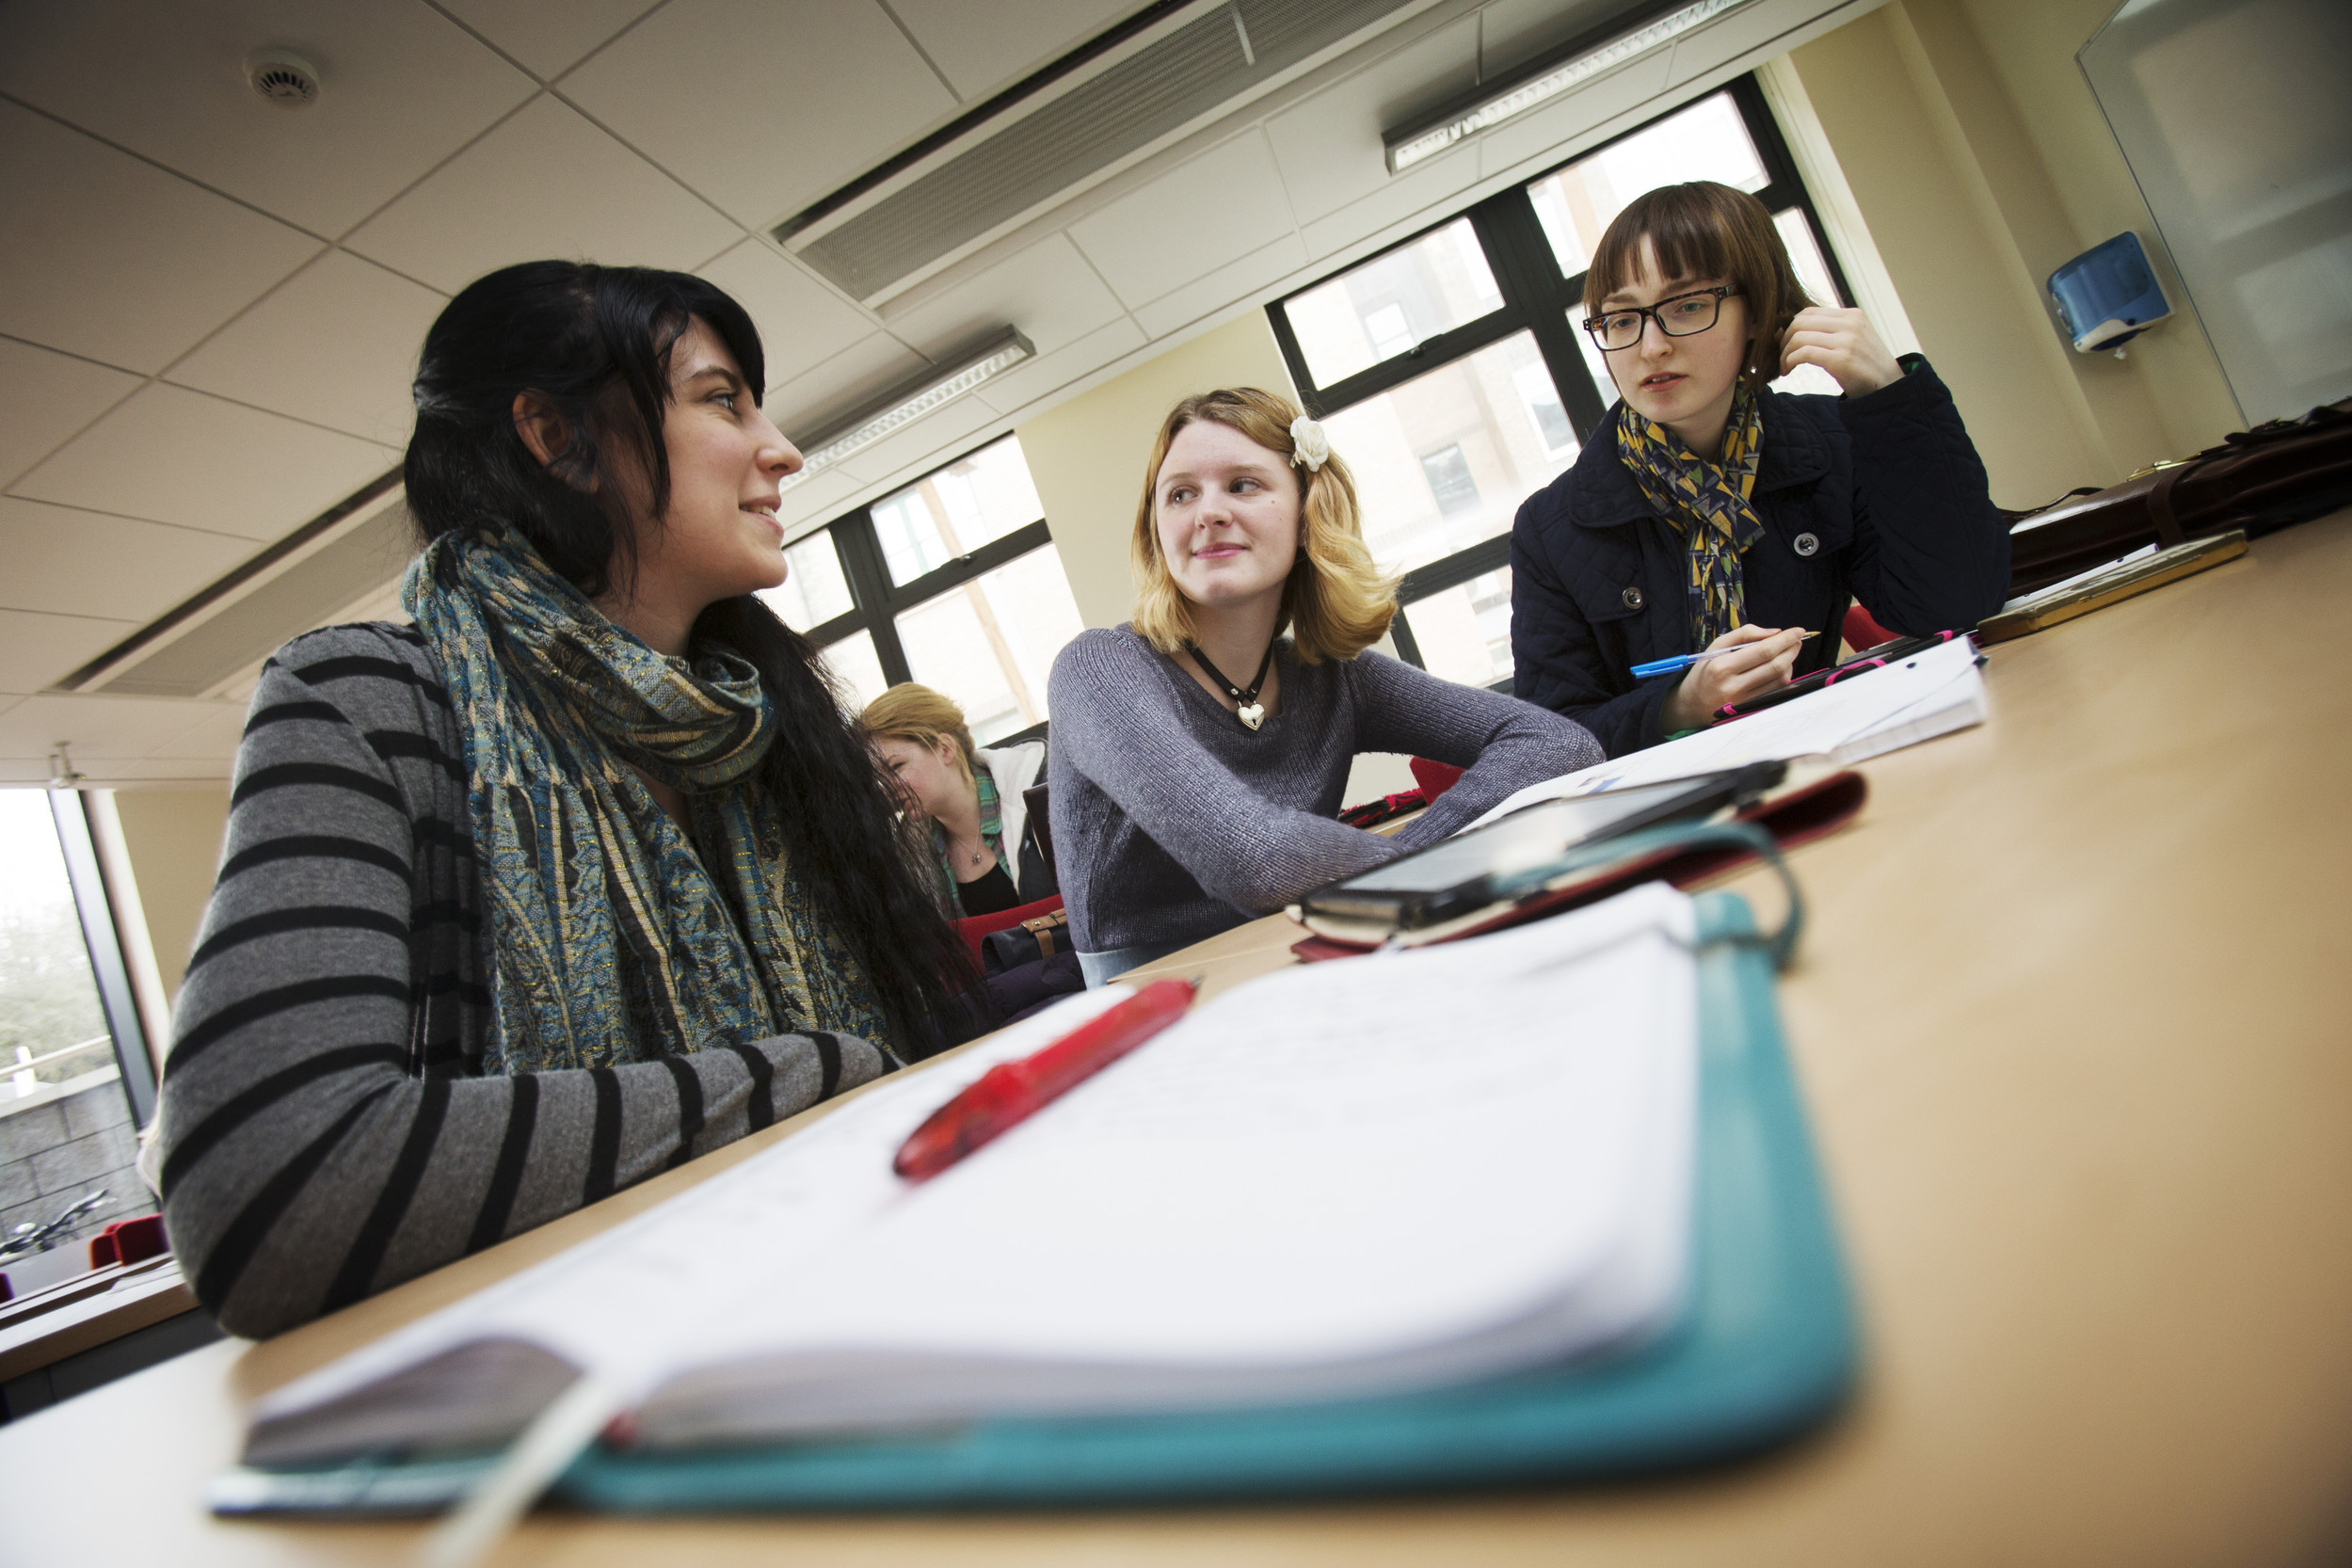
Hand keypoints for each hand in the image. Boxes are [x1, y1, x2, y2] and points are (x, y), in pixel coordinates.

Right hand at [1659, 624, 1805, 731]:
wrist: (1692, 705)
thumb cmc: (1705, 671)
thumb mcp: (1716, 647)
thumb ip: (1744, 634)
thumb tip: (1774, 632)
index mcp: (1722, 667)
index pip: (1763, 651)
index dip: (1785, 639)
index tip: (1798, 630)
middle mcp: (1733, 686)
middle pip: (1776, 665)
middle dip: (1792, 649)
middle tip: (1797, 639)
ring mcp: (1744, 700)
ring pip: (1780, 679)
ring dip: (1790, 662)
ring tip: (1787, 651)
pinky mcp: (1751, 708)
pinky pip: (1776, 690)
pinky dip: (1784, 675)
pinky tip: (1780, 667)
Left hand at [1780, 306, 1901, 396]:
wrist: (1890, 388)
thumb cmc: (1866, 367)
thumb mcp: (1853, 340)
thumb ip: (1831, 331)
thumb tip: (1791, 329)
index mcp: (1852, 315)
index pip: (1809, 312)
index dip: (1790, 326)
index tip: (1784, 343)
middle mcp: (1850, 323)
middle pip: (1800, 322)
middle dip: (1784, 340)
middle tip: (1781, 356)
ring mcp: (1847, 341)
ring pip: (1799, 337)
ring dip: (1784, 353)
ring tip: (1785, 367)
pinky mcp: (1841, 359)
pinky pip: (1804, 353)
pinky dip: (1789, 361)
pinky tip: (1788, 370)